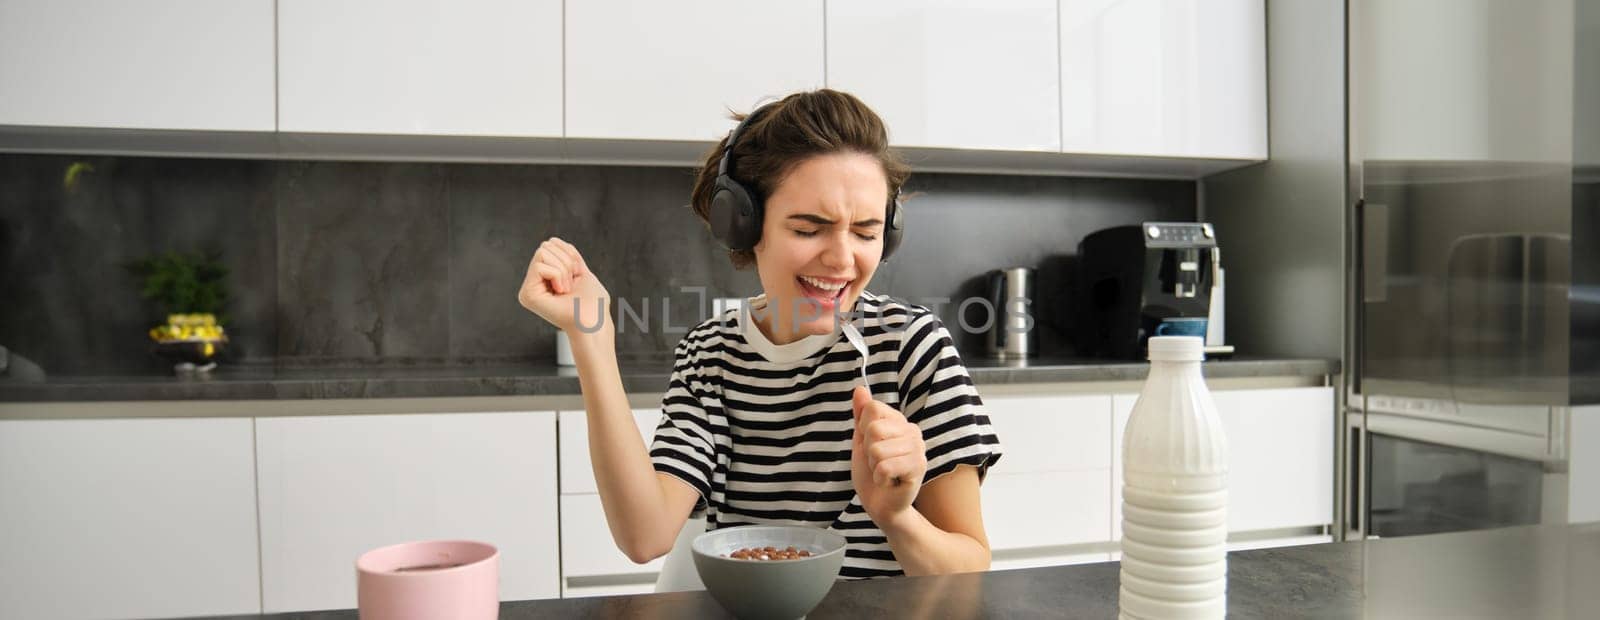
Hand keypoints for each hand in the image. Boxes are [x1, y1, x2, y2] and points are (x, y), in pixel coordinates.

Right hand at [517, 237, 611, 334]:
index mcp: (546, 278)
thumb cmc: (593, 302)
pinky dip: (558, 275)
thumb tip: (552, 241)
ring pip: (542, 252)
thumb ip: (567, 256)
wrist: (594, 322)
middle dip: (566, 261)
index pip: (551, 244)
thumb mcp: (581, 271)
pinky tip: (561, 292)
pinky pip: (540, 265)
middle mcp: (534, 283)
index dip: (569, 254)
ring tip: (566, 289)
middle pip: (545, 246)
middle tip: (571, 284)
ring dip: (563, 269)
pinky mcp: (527, 294)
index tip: (576, 276)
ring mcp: (529, 289)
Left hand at [850, 386, 925, 523]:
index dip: (863, 429)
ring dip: (874, 466)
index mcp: (898, 421)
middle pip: (873, 428)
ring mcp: (917, 448)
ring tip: (883, 473)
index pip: (872, 408)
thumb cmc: (872, 473)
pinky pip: (885, 467)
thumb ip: (861, 415)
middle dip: (868, 451)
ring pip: (877, 449)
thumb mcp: (861, 441)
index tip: (869, 445)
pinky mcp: (918, 467)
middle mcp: (912, 430)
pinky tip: (889, 481)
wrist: (880, 505)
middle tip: (877, 463)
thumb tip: (859, 388)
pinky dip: (880, 478)